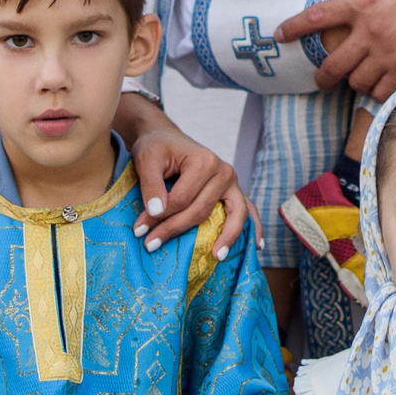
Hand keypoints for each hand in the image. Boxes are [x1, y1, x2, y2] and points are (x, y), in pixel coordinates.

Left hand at [116, 92, 248, 255]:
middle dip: (175, 229)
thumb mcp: (146, 159)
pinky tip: (256, 246)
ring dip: (227, 237)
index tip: (138, 229)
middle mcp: (224, 172)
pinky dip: (254, 227)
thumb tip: (157, 212)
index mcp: (205, 161)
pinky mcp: (233, 191)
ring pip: (233, 215)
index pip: (182, 199)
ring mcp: (232, 183)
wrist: (164, 137)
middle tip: (150, 245)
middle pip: (201, 211)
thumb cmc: (156, 147)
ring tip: (216, 256)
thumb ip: (151, 185)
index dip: (158, 217)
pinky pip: (248, 210)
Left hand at [272, 0, 395, 98]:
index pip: (317, 18)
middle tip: (321, 79)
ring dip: (354, 80)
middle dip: (322, 75)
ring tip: (359, 77)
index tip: (281, 35)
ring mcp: (389, 55)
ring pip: (356, 81)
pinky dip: (376, 90)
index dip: (294, 28)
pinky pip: (381, 92)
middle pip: (332, 63)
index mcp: (365, 1)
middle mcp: (371, 32)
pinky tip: (381, 83)